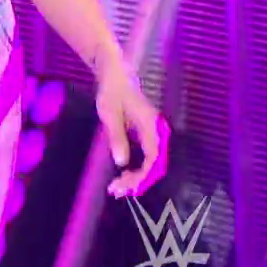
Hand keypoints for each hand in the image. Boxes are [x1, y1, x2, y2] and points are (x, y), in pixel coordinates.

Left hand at [94, 57, 168, 199]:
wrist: (115, 74)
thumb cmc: (111, 91)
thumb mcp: (110, 115)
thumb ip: (117, 138)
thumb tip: (122, 162)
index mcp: (151, 126)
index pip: (153, 159)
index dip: (142, 176)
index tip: (126, 186)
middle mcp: (156, 131)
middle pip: (154, 163)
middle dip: (138, 180)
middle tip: (117, 191)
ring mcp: (153, 132)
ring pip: (151, 161)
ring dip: (137, 176)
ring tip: (118, 188)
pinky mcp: (146, 133)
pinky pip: (146, 155)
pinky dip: (137, 167)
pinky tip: (124, 175)